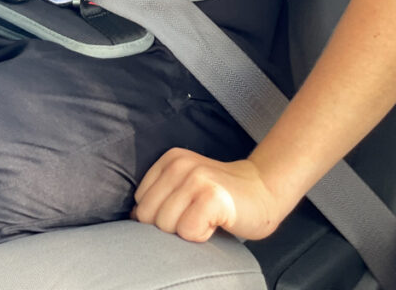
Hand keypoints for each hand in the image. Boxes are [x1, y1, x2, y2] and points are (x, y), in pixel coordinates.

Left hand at [132, 148, 281, 241]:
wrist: (263, 190)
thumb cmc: (220, 197)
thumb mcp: (184, 186)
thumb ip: (160, 196)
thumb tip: (132, 217)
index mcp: (169, 159)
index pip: (140, 203)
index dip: (159, 217)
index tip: (184, 211)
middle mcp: (180, 164)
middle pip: (149, 216)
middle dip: (170, 227)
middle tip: (196, 217)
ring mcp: (197, 178)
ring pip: (166, 226)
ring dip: (187, 232)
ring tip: (206, 218)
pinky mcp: (212, 196)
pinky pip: (188, 232)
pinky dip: (202, 236)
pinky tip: (216, 224)